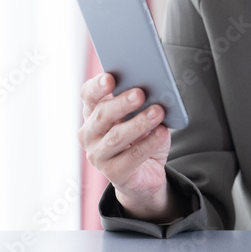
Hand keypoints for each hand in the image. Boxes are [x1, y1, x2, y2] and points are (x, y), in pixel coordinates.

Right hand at [78, 72, 176, 219]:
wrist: (145, 173)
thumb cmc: (140, 137)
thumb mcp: (139, 116)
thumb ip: (141, 103)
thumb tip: (154, 90)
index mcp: (93, 113)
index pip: (88, 96)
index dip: (97, 86)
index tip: (110, 78)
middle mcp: (90, 134)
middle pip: (101, 115)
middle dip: (121, 103)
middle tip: (140, 93)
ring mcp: (98, 155)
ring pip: (116, 137)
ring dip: (138, 123)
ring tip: (157, 112)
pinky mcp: (113, 173)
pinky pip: (132, 157)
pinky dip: (149, 143)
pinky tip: (162, 132)